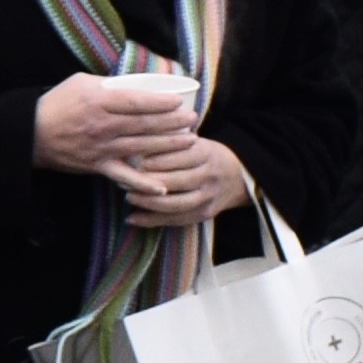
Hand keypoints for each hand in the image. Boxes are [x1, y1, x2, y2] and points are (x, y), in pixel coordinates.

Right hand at [31, 70, 202, 174]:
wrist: (28, 133)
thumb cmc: (56, 103)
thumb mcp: (80, 82)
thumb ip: (109, 84)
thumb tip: (136, 84)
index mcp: (99, 100)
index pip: (137, 102)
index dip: (161, 103)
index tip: (178, 102)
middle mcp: (102, 125)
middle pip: (145, 124)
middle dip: (172, 123)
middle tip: (193, 120)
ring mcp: (101, 148)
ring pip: (141, 147)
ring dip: (168, 145)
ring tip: (190, 141)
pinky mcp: (96, 166)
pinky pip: (123, 176)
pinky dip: (143, 183)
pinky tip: (162, 188)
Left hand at [113, 136, 252, 229]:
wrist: (239, 176)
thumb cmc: (205, 155)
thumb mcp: (193, 142)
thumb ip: (169, 142)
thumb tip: (135, 143)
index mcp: (206, 153)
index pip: (178, 157)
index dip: (154, 161)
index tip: (134, 161)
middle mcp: (209, 175)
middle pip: (176, 182)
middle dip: (148, 182)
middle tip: (123, 180)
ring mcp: (208, 197)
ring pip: (176, 204)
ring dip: (148, 203)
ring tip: (128, 197)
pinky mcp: (205, 214)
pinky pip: (177, 220)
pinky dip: (153, 221)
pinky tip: (132, 219)